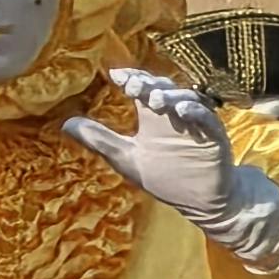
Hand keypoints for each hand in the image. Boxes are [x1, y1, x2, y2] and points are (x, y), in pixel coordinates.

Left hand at [68, 70, 278, 269]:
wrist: (201, 201)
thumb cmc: (165, 177)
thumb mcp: (127, 159)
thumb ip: (99, 140)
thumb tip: (64, 123)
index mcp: (152, 116)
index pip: (142, 87)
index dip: (131, 77)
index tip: (117, 76)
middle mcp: (172, 114)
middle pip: (163, 88)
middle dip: (149, 84)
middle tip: (134, 86)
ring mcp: (194, 123)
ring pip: (185, 98)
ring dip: (170, 96)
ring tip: (156, 100)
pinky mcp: (213, 134)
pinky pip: (206, 117)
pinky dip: (195, 111)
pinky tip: (182, 112)